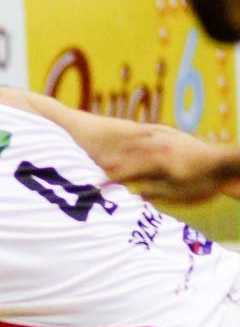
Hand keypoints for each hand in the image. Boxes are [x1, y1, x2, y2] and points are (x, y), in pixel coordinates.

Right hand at [97, 125, 239, 202]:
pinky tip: (136, 140)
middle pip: (128, 154)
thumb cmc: (203, 182)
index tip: (102, 184)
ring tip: (112, 153)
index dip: (113, 178)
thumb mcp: (177, 194)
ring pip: (137, 141)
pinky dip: (139, 137)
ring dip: (122, 148)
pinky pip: (150, 132)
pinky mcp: (173, 135)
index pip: (128, 171)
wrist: (225, 164)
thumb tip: (137, 194)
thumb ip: (154, 192)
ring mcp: (165, 138)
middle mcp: (158, 148)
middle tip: (101, 167)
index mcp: (156, 163)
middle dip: (113, 162)